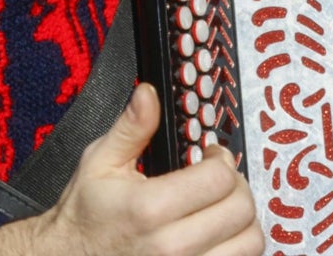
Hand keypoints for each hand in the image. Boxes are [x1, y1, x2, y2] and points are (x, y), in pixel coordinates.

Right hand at [0, 83, 262, 255]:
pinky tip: (218, 237)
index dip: (221, 159)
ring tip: (221, 210)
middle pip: (240, 208)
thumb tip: (148, 93)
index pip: (220, 177)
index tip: (211, 157)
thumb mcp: (98, 165)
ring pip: (250, 242)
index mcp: (148, 209)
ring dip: (243, 221)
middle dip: (236, 187)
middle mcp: (169, 248)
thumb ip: (131, 128)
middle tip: (219, 183)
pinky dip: (237, 248)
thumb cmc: (83, 217)